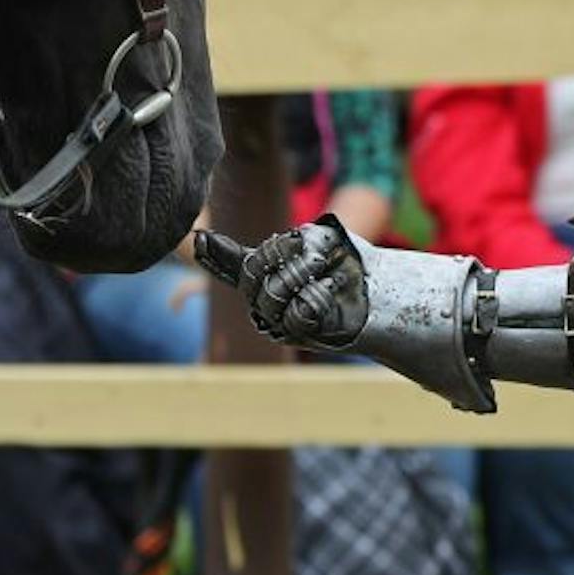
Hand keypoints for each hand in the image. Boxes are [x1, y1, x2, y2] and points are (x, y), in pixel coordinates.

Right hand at [193, 220, 369, 348]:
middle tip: (303, 244)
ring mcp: (278, 321)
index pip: (230, 266)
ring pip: (271, 295)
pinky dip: (316, 295)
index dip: (213, 254)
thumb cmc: (342, 262)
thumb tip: (255, 242)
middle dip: (277, 254)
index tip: (198, 238)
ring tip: (323, 267)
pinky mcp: (299, 336)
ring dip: (300, 273)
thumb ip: (286, 244)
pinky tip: (328, 287)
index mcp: (263, 274)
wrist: (375, 287)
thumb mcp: (316, 241)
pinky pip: (297, 313)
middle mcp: (263, 300)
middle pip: (251, 275)